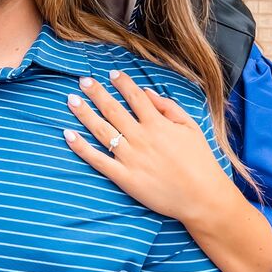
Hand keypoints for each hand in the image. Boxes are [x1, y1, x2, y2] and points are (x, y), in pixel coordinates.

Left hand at [64, 69, 228, 226]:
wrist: (203, 198)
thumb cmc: (200, 161)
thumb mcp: (190, 127)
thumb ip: (168, 107)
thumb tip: (146, 92)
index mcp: (157, 124)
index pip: (134, 96)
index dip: (121, 82)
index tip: (110, 73)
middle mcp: (141, 137)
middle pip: (113, 109)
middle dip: (96, 92)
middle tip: (83, 80)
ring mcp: (130, 158)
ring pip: (101, 130)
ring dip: (84, 113)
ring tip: (71, 99)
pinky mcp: (124, 178)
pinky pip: (98, 160)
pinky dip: (81, 147)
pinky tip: (68, 135)